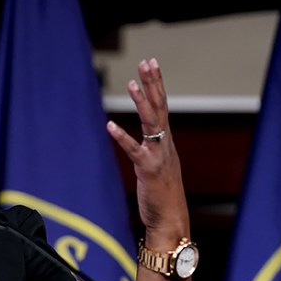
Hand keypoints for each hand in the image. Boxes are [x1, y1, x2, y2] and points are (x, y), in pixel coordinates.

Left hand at [106, 58, 188, 245]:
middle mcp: (165, 144)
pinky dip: (122, 137)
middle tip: (147, 61)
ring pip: (152, 123)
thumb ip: (150, 149)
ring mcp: (158, 156)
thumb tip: (140, 136)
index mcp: (166, 141)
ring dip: (142, 103)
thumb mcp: (156, 165)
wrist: (171, 219)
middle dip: (153, 83)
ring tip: (132, 83)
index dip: (156, 84)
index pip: (162, 105)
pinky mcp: (148, 170)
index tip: (151, 63)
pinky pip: (134, 150)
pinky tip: (109, 125)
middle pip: (160, 107)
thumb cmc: (162, 195)